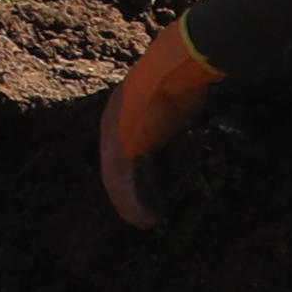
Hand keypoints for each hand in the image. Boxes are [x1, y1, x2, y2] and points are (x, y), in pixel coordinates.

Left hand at [100, 19, 219, 225]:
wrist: (176, 69)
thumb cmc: (181, 81)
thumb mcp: (173, 109)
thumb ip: (169, 127)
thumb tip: (178, 141)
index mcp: (121, 114)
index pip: (124, 150)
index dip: (137, 172)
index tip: (151, 188)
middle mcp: (111, 125)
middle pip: (117, 167)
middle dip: (133, 191)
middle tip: (149, 210)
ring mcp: (113, 137)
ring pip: (116, 181)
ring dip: (131, 204)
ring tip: (147, 221)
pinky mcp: (120, 150)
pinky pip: (121, 185)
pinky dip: (131, 205)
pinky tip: (145, 219)